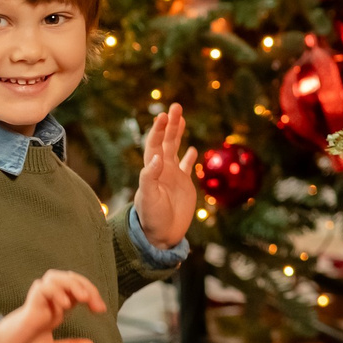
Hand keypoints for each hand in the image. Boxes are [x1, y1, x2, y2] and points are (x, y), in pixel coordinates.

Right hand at [0, 269, 106, 342]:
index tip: (101, 310)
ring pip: (54, 277)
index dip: (91, 293)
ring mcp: (37, 303)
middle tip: (95, 304)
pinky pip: (42, 288)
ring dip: (72, 284)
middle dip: (86, 285)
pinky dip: (56, 291)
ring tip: (83, 299)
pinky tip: (64, 305)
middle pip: (68, 278)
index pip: (75, 289)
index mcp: (54, 310)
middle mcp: (47, 303)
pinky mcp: (28, 307)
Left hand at [133, 103, 199, 247]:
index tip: (164, 116)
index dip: (159, 129)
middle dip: (171, 124)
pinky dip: (189, 158)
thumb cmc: (151, 217)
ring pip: (176, 150)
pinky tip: (192, 150)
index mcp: (152, 170)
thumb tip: (157, 157)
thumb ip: (150, 177)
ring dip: (178, 134)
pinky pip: (186, 167)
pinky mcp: (183, 185)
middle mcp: (162, 169)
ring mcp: (173, 176)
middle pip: (166, 141)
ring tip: (182, 118)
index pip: (154, 144)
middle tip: (176, 106)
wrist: (161, 235)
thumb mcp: (149, 198)